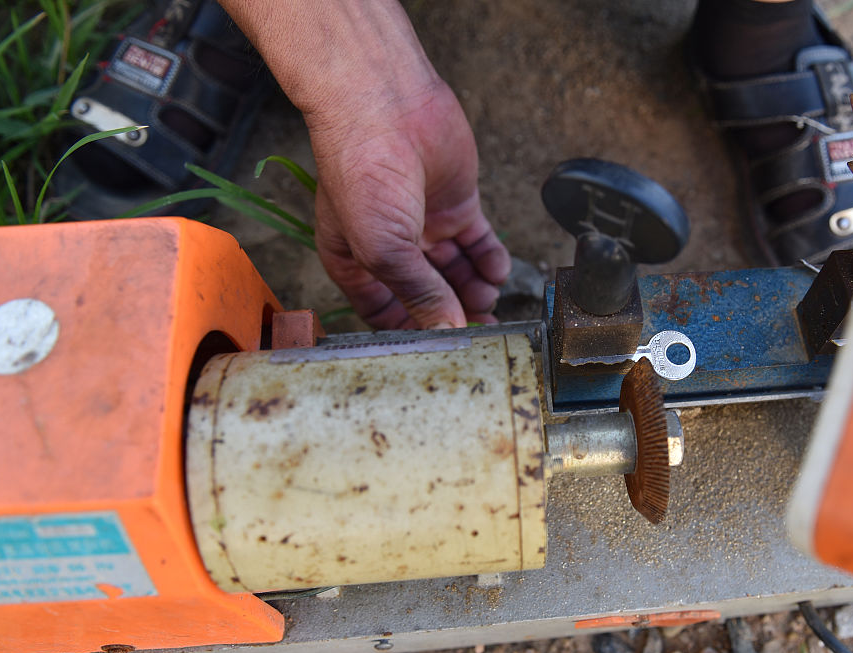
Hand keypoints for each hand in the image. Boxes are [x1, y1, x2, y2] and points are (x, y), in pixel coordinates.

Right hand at [220, 0, 507, 327]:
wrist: (384, 106)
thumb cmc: (362, 173)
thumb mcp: (384, 249)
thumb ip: (419, 293)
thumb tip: (447, 330)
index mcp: (356, 262)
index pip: (387, 313)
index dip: (414, 332)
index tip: (442, 347)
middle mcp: (391, 246)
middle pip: (428, 295)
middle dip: (453, 315)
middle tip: (480, 331)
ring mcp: (425, 225)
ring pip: (457, 273)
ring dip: (474, 291)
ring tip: (489, 302)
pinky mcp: (457, 204)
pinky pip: (479, 243)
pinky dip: (490, 260)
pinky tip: (496, 272)